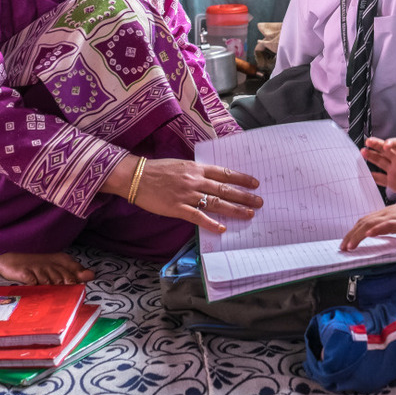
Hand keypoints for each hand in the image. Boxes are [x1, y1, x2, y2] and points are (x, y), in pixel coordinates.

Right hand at [124, 157, 262, 234]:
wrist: (136, 176)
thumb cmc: (157, 170)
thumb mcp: (180, 165)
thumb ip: (196, 173)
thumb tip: (212, 180)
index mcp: (196, 168)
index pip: (224, 173)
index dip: (241, 178)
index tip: (254, 183)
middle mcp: (195, 180)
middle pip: (225, 189)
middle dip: (244, 196)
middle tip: (259, 202)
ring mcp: (187, 195)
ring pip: (216, 202)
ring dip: (234, 209)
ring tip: (249, 214)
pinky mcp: (177, 208)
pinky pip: (198, 217)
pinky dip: (211, 223)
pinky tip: (222, 228)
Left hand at [340, 199, 395, 250]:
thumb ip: (390, 227)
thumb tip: (381, 234)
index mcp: (385, 214)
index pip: (364, 221)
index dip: (353, 231)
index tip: (346, 242)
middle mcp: (386, 213)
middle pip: (363, 223)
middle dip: (351, 235)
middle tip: (342, 247)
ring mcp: (394, 216)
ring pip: (371, 224)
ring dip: (358, 235)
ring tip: (350, 245)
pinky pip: (387, 225)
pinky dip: (377, 229)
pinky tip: (369, 234)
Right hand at [361, 137, 395, 200]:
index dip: (391, 143)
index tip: (385, 146)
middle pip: (385, 150)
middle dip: (376, 145)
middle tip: (367, 142)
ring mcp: (394, 171)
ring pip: (380, 161)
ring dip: (371, 157)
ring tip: (363, 152)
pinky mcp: (392, 182)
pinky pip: (380, 178)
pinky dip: (373, 177)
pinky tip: (365, 174)